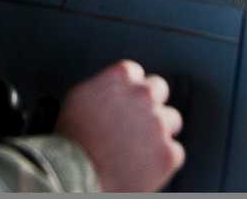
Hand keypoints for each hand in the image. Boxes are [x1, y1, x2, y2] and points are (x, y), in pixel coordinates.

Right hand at [57, 60, 184, 191]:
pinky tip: (143, 165)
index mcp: (121, 77)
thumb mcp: (80, 98)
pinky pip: (174, 151)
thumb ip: (102, 86)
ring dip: (159, 130)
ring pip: (172, 120)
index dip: (129, 89)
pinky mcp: (168, 153)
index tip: (124, 100)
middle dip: (150, 103)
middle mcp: (144, 95)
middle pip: (159, 89)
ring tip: (139, 147)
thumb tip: (110, 89)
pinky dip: (162, 159)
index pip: (135, 73)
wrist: (77, 174)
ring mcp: (159, 124)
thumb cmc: (72, 140)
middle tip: (137, 122)